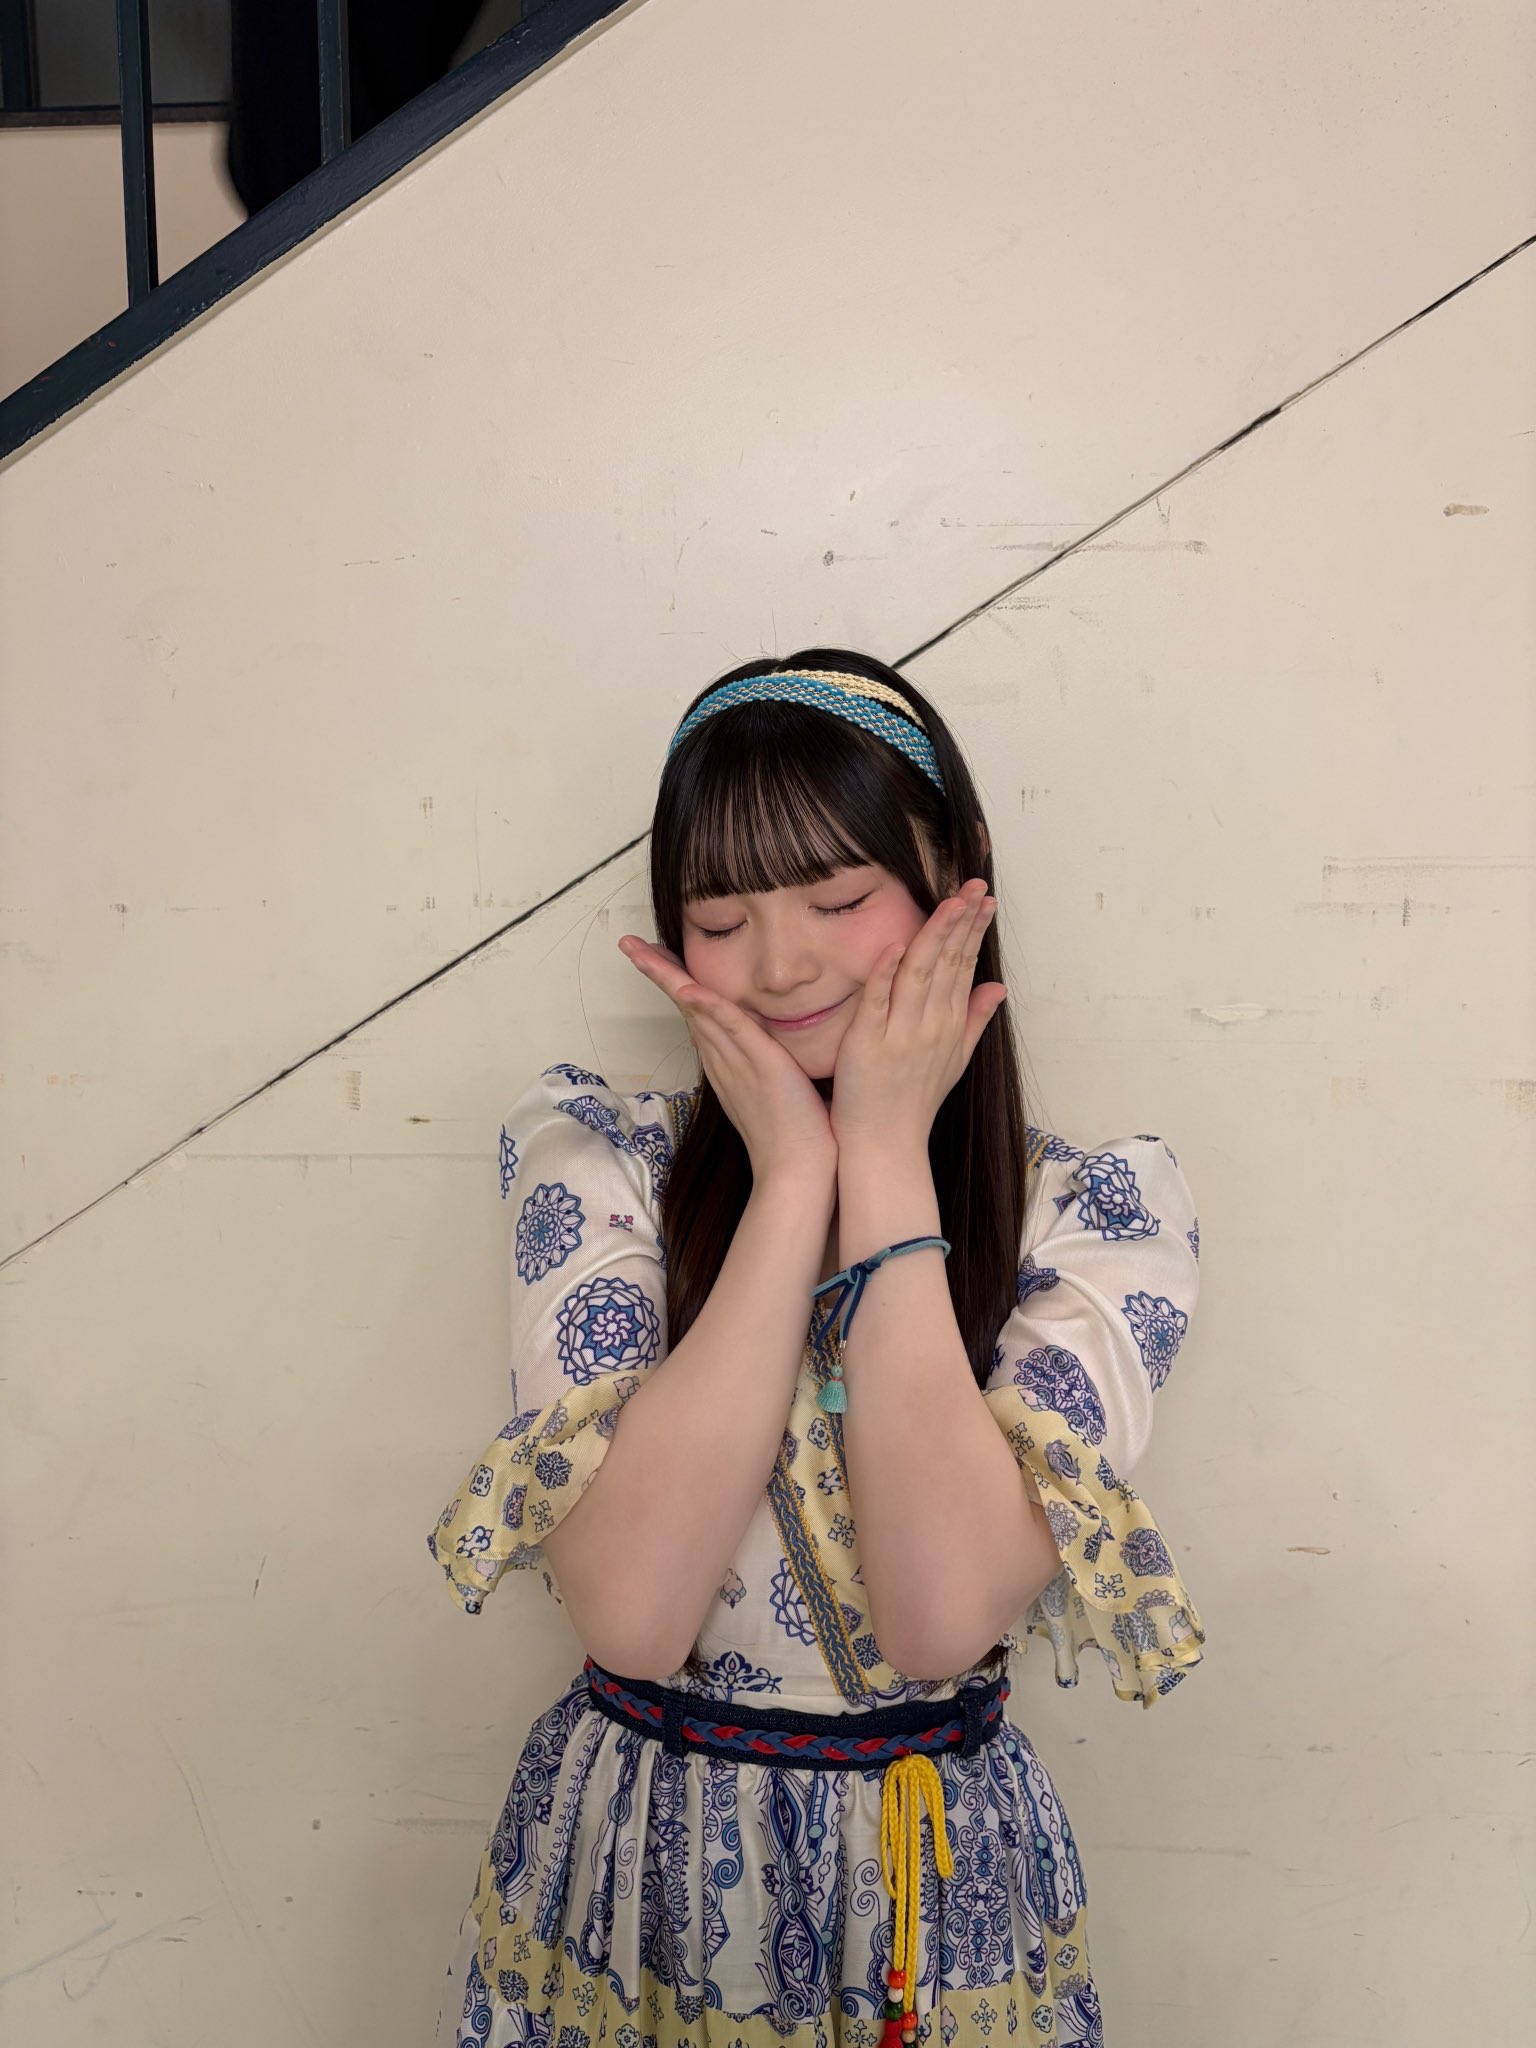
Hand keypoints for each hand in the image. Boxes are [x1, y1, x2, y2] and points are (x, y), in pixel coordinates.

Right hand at [616, 934, 838, 1188]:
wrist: (797, 1170)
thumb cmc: (794, 1133)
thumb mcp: (774, 1086)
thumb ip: (764, 1061)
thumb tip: (769, 1043)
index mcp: (726, 1060)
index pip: (696, 1011)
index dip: (675, 981)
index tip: (657, 956)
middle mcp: (722, 1058)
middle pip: (684, 1004)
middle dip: (657, 970)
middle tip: (630, 943)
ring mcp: (735, 1061)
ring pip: (696, 1009)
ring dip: (668, 976)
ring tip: (640, 950)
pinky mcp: (759, 1064)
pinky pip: (730, 1028)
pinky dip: (708, 1005)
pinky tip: (688, 985)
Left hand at [829, 878, 1005, 1152]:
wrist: (886, 1145)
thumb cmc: (915, 1103)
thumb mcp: (955, 1060)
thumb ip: (975, 1019)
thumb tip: (998, 987)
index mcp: (949, 1024)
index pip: (964, 965)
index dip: (974, 929)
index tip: (983, 897)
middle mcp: (930, 1025)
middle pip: (948, 962)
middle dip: (962, 920)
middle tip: (974, 885)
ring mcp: (900, 1034)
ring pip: (920, 974)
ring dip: (935, 936)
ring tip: (949, 903)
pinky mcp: (868, 1045)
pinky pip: (878, 1004)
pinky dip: (887, 975)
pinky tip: (896, 946)